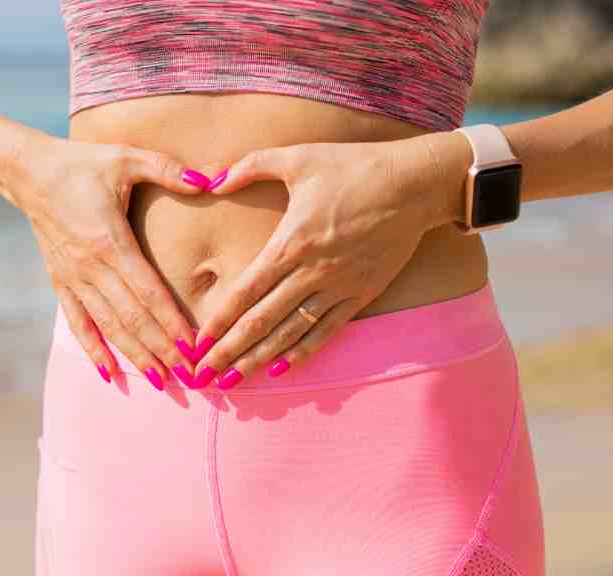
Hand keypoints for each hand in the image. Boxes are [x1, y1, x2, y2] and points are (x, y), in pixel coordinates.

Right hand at [15, 134, 208, 389]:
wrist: (28, 172)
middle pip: (132, 318)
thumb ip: (169, 169)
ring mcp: (73, 278)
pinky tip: (109, 373)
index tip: (195, 347)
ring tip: (159, 381)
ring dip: (134, 356)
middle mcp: (90, 267)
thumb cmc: (82, 164)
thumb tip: (210, 178)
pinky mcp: (60, 283)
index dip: (172, 322)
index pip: (148, 292)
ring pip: (108, 327)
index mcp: (110, 241)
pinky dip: (94, 349)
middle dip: (162, 350)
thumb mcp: (126, 157)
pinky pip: (78, 323)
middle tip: (189, 376)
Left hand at [188, 133, 465, 389]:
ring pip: (291, 333)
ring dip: (259, 359)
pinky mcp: (362, 294)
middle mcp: (311, 271)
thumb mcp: (297, 157)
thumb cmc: (353, 166)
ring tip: (233, 381)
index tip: (196, 344)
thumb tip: (211, 180)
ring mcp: (338, 287)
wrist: (415, 184)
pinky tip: (280, 370)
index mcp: (290, 243)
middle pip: (261, 321)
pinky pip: (327, 331)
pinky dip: (302, 352)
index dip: (219, 321)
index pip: (245, 292)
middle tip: (203, 377)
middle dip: (229, 352)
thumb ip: (250, 166)